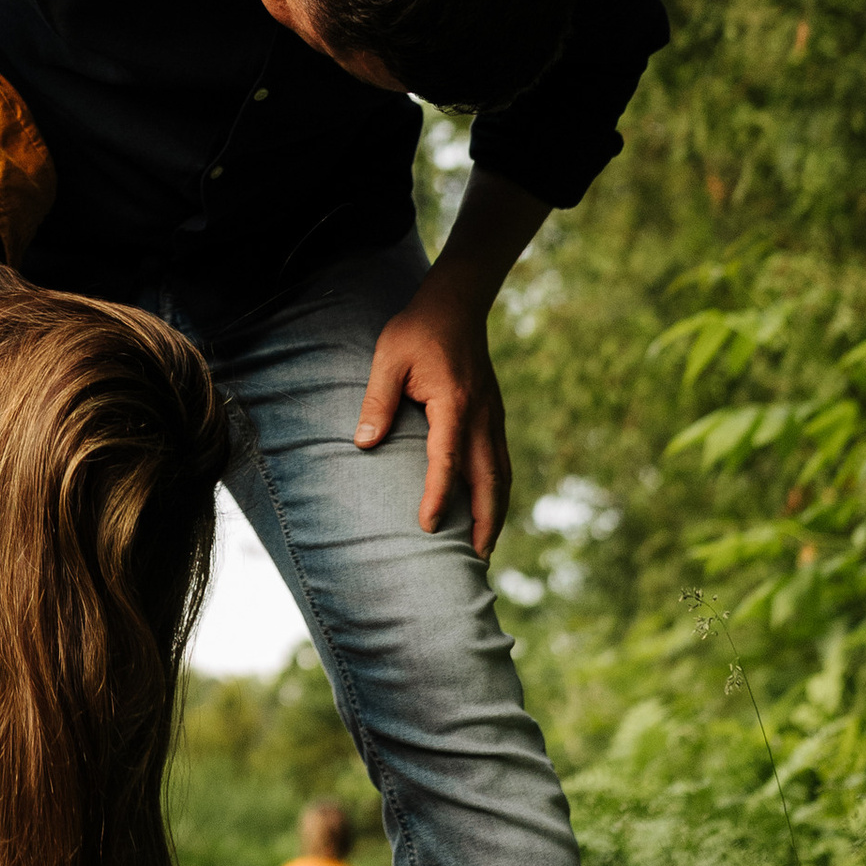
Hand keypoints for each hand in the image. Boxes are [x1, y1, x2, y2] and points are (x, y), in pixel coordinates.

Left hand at [355, 267, 512, 552]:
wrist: (456, 304)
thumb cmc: (417, 330)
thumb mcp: (388, 358)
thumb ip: (378, 400)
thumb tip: (364, 442)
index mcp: (454, 404)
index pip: (447, 459)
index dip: (438, 495)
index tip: (427, 526)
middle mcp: (481, 416)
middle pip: (489, 480)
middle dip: (484, 522)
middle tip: (475, 561)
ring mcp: (493, 417)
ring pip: (501, 475)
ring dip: (496, 512)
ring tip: (484, 548)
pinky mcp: (494, 416)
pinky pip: (500, 462)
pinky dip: (497, 491)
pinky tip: (488, 508)